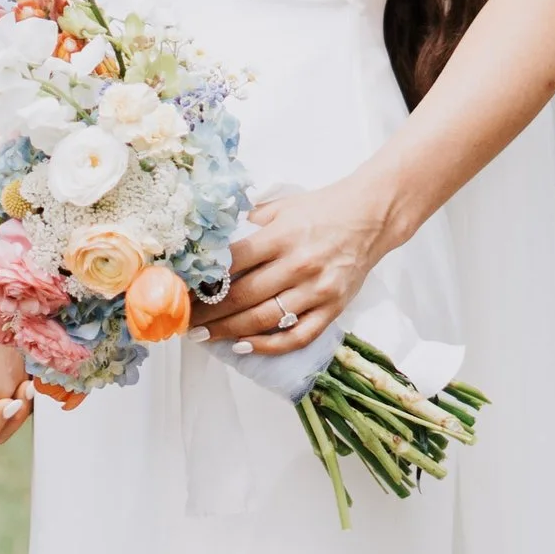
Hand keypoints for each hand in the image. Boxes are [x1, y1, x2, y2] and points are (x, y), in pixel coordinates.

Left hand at [192, 177, 399, 356]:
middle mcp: (299, 264)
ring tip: (204, 336)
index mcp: (282, 236)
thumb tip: (210, 240)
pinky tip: (244, 346)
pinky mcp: (333, 308)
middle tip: (185, 321)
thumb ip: (247, 223)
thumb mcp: (280, 207)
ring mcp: (317, 289)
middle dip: (208, 312)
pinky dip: (269, 346)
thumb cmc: (321, 209)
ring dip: (229, 331)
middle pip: (243, 296)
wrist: (372, 216)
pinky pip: (297, 336)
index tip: (182, 290)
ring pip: (265, 319)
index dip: (203, 280)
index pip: (232, 262)